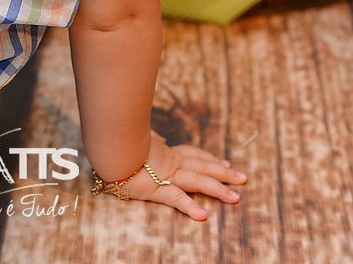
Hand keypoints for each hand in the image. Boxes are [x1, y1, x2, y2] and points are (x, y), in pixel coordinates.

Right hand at [109, 132, 246, 220]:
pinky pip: (176, 199)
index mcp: (168, 152)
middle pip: (203, 167)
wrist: (109, 143)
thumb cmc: (122, 139)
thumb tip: (162, 139)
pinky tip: (204, 215)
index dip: (211, 159)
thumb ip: (152, 138)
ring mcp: (165, 175)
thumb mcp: (139, 137)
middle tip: (243, 178)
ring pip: (197, 181)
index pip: (195, 155)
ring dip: (218, 189)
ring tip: (236, 198)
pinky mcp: (155, 188)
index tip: (225, 162)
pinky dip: (190, 206)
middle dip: (224, 173)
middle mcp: (171, 162)